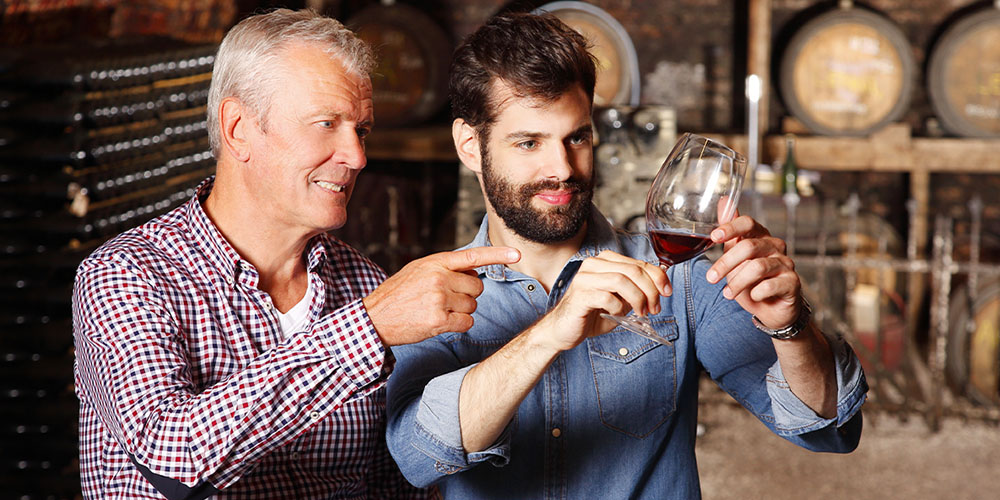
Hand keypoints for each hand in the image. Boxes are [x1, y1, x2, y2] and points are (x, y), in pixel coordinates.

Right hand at [364, 246, 520, 345]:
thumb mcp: (419, 270)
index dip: (497, 255)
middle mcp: (439, 278)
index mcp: (435, 262)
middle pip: (477, 287)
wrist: (375, 317)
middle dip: (467, 295)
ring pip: (472, 306)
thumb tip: (474, 271)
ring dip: (461, 311)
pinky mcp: (439, 320)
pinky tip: (441, 322)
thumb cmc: (398, 294)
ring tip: (438, 310)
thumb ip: (445, 268)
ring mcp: (439, 299)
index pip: (472, 256)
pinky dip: (459, 325)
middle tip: (445, 299)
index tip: (517, 255)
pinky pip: (467, 323)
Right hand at [535, 250, 667, 352]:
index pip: (638, 263)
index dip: (657, 276)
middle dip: (650, 290)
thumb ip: (635, 291)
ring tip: (641, 312)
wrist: (563, 331)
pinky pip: (606, 297)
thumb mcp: (620, 301)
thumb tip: (660, 286)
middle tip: (655, 307)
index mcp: (605, 262)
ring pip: (622, 279)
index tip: (667, 291)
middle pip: (633, 269)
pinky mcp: (580, 295)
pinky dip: (618, 308)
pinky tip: (617, 314)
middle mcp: (594, 265)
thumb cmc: (591, 315)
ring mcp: (585, 278)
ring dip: (637, 298)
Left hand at [705, 210, 800, 328]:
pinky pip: (770, 285)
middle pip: (748, 247)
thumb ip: (730, 233)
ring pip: (757, 267)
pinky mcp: (792, 282)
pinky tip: (753, 296)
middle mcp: (775, 246)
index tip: (714, 237)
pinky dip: (756, 293)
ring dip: (737, 282)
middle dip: (725, 263)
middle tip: (711, 278)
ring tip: (727, 293)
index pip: (748, 223)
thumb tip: (723, 201)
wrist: (772, 309)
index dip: (731, 227)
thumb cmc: (752, 281)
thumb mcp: (735, 256)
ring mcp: (786, 263)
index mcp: (760, 236)